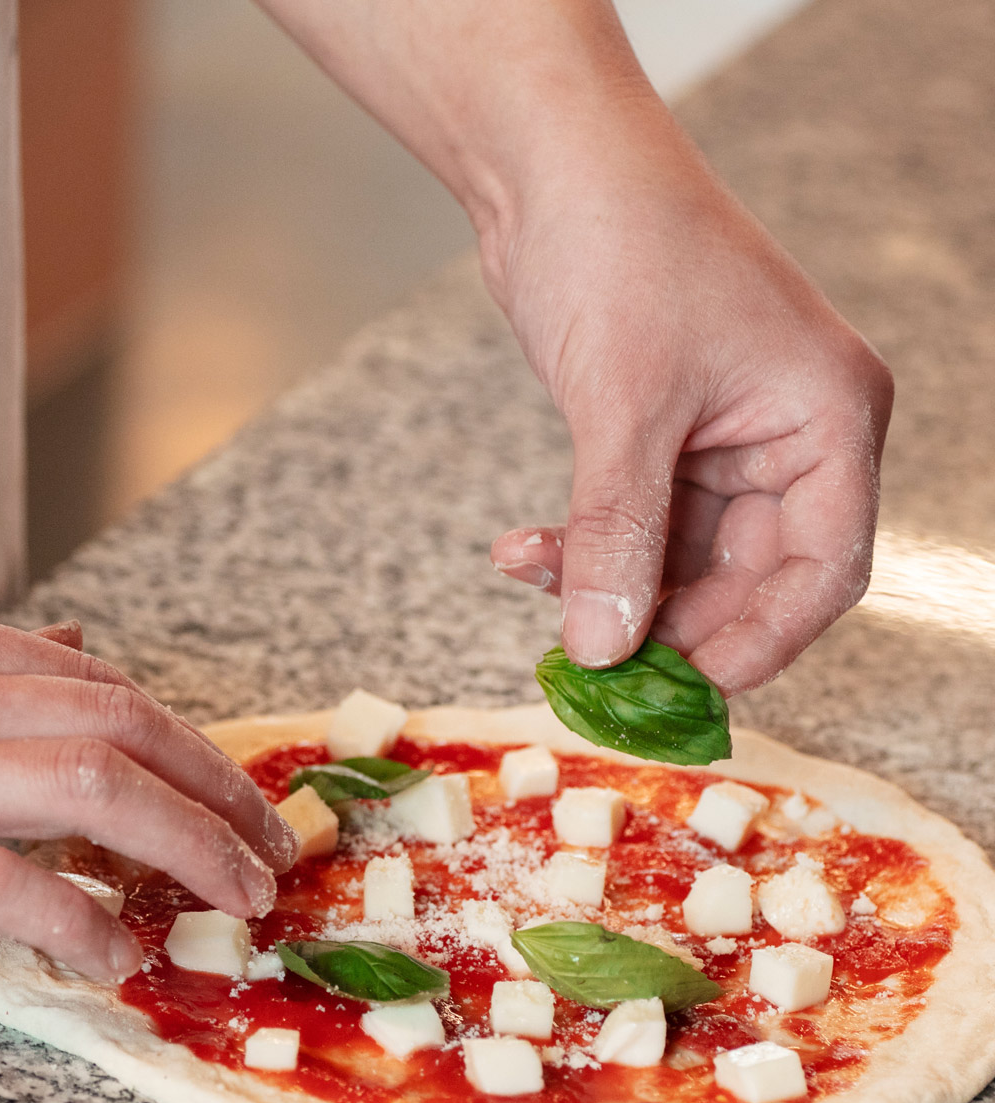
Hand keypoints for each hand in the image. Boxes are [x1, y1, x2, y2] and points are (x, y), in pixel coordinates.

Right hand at [0, 591, 297, 980]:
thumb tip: (72, 635)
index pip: (103, 687)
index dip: (194, 748)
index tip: (248, 802)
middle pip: (122, 727)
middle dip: (220, 794)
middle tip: (274, 854)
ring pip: (91, 783)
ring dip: (190, 844)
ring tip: (239, 898)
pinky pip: (0, 882)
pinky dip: (74, 921)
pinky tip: (114, 957)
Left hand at [487, 102, 892, 693]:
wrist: (551, 165)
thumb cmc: (621, 245)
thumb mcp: (624, 406)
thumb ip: (619, 535)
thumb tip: (601, 648)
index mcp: (828, 417)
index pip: (823, 568)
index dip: (761, 641)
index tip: (687, 689)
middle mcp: (790, 436)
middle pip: (748, 576)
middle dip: (667, 620)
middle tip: (596, 661)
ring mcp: (726, 439)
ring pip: (680, 557)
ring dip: (609, 582)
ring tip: (536, 583)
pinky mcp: (664, 437)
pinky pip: (635, 521)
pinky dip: (584, 544)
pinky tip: (521, 551)